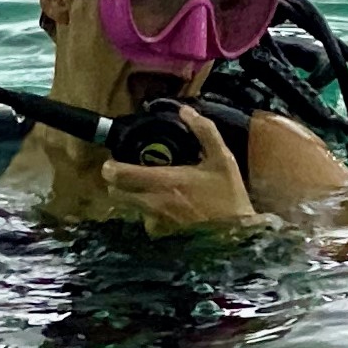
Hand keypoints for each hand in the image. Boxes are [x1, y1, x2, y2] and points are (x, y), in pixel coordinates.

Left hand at [97, 112, 260, 236]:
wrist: (236, 236)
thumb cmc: (229, 197)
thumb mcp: (223, 159)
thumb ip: (204, 132)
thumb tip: (186, 111)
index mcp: (165, 181)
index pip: (119, 175)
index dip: (111, 167)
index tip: (115, 160)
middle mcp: (153, 203)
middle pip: (116, 193)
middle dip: (117, 182)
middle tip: (129, 172)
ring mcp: (155, 223)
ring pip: (128, 207)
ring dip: (131, 197)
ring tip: (147, 188)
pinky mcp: (161, 236)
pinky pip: (145, 223)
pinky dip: (148, 215)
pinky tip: (164, 208)